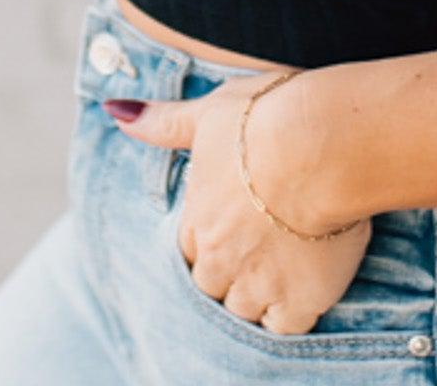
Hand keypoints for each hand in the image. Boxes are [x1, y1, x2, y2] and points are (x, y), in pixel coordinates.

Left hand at [107, 76, 372, 335]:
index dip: (209, 240)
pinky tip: (302, 286)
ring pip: (244, 308)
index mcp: (198, 218)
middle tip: (258, 247)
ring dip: (258, 293)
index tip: (230, 225)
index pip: (190, 248)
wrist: (320, 142)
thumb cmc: (266, 119)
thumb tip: (116, 111)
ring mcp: (259, 282)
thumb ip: (165, 122)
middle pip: (212, 284)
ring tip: (283, 266)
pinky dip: (289, 313)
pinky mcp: (299, 297)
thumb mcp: (211, 111)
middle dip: (229, 271)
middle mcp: (220, 257)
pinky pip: (283, 325)